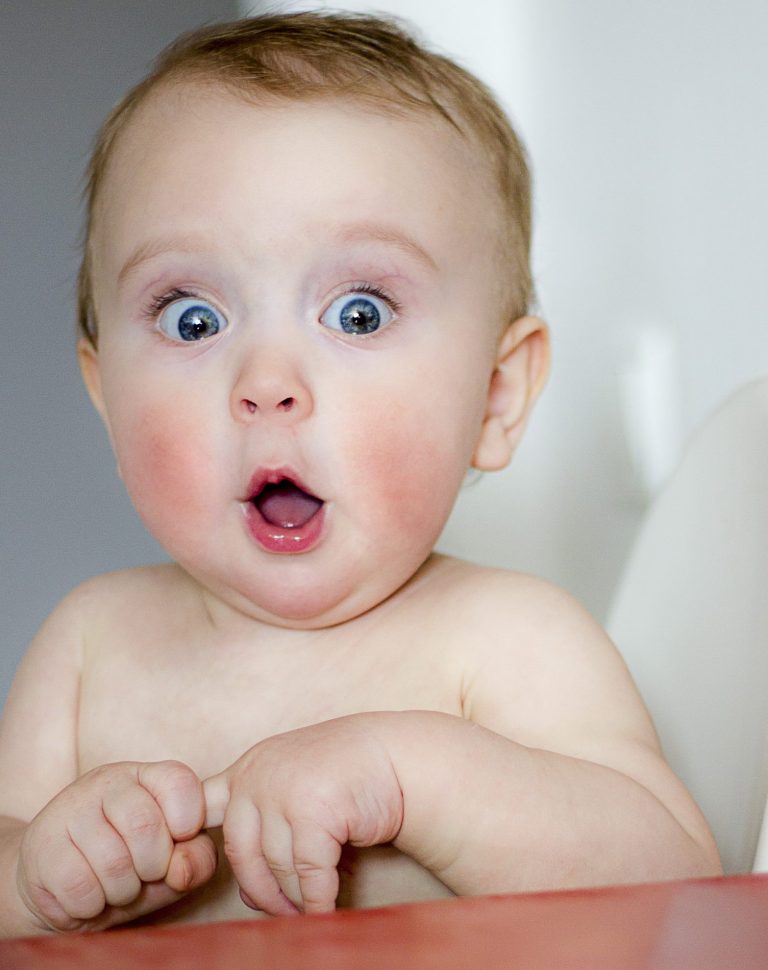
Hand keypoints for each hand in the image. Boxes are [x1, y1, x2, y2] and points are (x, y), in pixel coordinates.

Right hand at [16, 761, 216, 931]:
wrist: (61, 885)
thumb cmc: (131, 868)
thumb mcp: (174, 862)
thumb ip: (197, 859)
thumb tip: (180, 870)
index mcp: (145, 776)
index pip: (179, 781)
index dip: (189, 821)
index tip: (179, 840)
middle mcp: (107, 782)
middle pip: (145, 825)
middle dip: (153, 866)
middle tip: (143, 873)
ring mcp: (69, 809)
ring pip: (113, 862)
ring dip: (122, 891)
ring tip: (114, 885)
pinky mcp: (41, 846)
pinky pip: (80, 888)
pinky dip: (91, 906)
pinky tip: (87, 895)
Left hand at [204, 716, 403, 915]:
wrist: (395, 756)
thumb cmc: (344, 778)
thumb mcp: (292, 787)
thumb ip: (263, 828)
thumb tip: (247, 894)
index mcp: (247, 768)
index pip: (200, 809)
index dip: (191, 840)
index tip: (200, 865)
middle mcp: (258, 775)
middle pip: (240, 853)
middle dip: (261, 890)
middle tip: (281, 911)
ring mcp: (284, 790)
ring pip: (277, 868)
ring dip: (293, 899)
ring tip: (307, 911)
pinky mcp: (314, 809)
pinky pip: (309, 874)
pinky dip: (318, 900)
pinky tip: (327, 909)